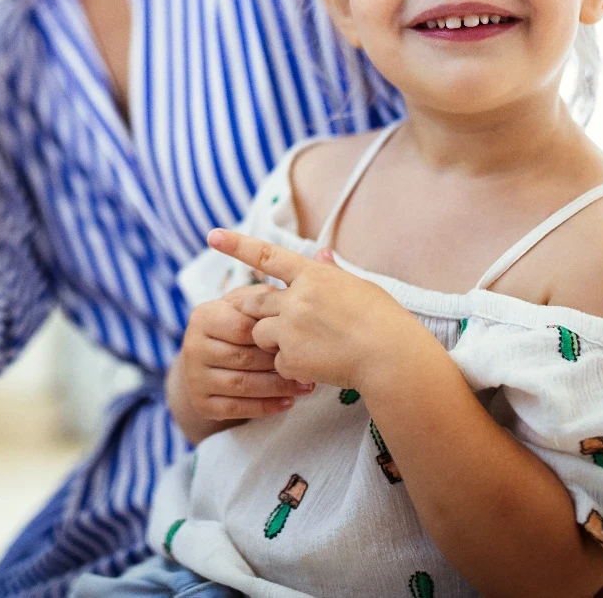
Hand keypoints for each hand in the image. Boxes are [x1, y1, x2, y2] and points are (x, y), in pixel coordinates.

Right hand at [172, 295, 313, 432]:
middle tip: (309, 367)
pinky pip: (235, 409)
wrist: (206, 360)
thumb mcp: (244, 305)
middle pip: (243, 358)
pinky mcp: (201, 403)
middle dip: (279, 364)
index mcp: (203, 316)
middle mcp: (192, 346)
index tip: (301, 338)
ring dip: (278, 388)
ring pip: (241, 385)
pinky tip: (288, 402)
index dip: (272, 334)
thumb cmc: (235, 326)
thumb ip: (262, 299)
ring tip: (306, 386)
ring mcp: (194, 378)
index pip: (242, 327)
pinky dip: (265, 408)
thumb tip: (288, 300)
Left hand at [205, 228, 417, 391]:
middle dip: (257, 312)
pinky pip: (277, 362)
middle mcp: (296, 299)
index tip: (212, 235)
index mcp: (313, 276)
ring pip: (260, 333)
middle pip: (255, 302)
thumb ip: (332, 272)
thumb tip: (320, 253)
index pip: (266, 256)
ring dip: (273, 340)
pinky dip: (291, 366)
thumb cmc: (384, 319)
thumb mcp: (359, 286)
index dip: (237, 245)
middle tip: (283, 322)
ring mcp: (290, 329)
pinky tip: (317, 365)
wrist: (390, 358)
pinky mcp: (289, 358)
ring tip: (310, 346)